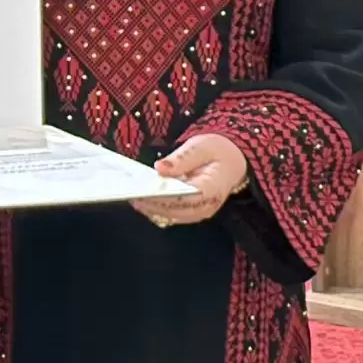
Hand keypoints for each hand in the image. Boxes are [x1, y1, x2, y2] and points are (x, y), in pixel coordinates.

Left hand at [131, 134, 246, 226]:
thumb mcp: (200, 146)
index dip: (162, 197)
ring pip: (170, 215)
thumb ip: (181, 158)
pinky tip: (141, 198)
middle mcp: (206, 206)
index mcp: (212, 189)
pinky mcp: (190, 213)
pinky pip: (170, 213)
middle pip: (174, 210)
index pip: (184, 198)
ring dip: (151, 207)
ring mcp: (199, 213)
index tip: (143, 192)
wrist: (231, 161)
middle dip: (151, 204)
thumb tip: (160, 168)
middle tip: (130, 194)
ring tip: (131, 196)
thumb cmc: (217, 151)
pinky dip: (155, 207)